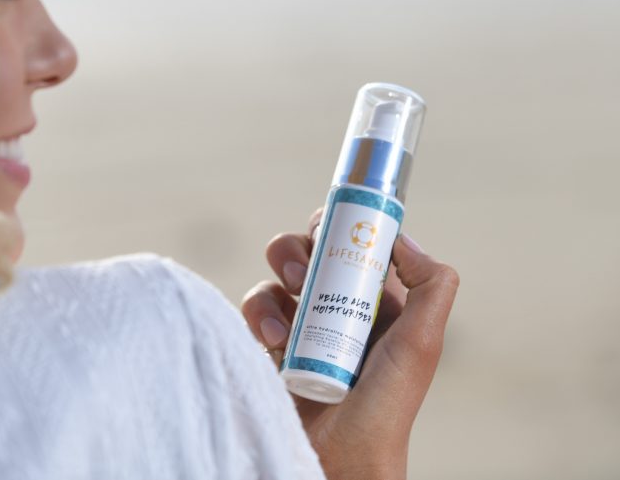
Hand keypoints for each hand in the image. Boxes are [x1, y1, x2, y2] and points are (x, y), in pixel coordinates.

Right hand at [241, 209, 458, 479]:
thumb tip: (402, 239)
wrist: (340, 460)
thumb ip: (431, 286)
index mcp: (377, 302)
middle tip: (299, 269)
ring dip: (272, 284)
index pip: (353, 246)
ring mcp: (301, 327)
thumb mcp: (423, 343)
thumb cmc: (385, 408)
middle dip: (296, 249)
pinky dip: (258, 316)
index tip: (329, 229)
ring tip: (284, 316)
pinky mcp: (270, 346)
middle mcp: (338, 309)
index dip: (339, 229)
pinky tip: (273, 340)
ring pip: (274, 278)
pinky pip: (254, 310)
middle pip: (307, 252)